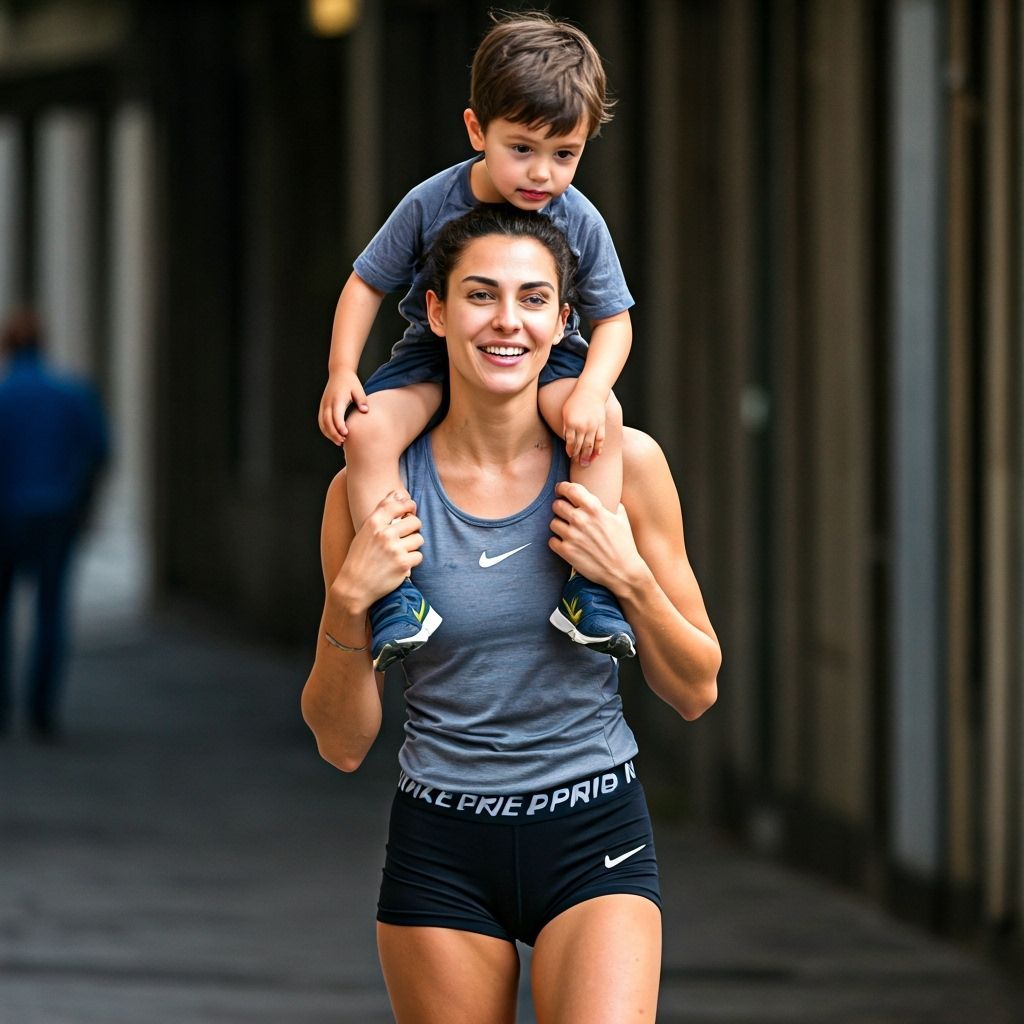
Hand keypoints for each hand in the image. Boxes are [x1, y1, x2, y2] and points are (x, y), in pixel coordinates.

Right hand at [319, 368, 368, 444]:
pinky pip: (321, 422)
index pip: (336, 415)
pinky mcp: (322, 407)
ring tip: (339, 442)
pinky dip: (326, 430)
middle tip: (343, 442)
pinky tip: (334, 436)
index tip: (346, 434)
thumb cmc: (351, 382)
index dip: (340, 426)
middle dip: (334, 433)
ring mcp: (323, 405)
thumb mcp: (359, 389)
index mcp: (337, 399)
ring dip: (329, 434)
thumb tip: (365, 411)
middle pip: (327, 422)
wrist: (339, 373)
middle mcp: (328, 403)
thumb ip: (362, 400)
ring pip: (322, 423)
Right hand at [331, 490, 423, 611]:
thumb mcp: (365, 532)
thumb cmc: (359, 558)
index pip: (397, 504)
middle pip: (415, 521)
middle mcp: (384, 534)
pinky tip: (402, 564)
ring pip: (419, 539)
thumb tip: (399, 493)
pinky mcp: (403, 565)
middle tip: (408, 535)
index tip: (411, 508)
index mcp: (373, 523)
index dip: (409, 504)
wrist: (354, 587)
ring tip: (402, 552)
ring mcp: (395, 550)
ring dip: (414, 546)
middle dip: (414, 527)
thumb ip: (381, 512)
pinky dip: (413, 561)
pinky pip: (419, 556)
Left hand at [549, 481, 645, 589]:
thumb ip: (612, 504)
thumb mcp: (622, 519)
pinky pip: (551, 541)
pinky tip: (566, 543)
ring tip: (568, 530)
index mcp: (594, 509)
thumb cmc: (624, 544)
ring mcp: (572, 536)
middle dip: (560, 507)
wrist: (623, 571)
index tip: (561, 489)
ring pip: (553, 522)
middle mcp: (581, 520)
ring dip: (559, 525)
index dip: (563, 487)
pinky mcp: (566, 552)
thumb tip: (608, 497)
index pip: (570, 489)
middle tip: (565, 513)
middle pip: (557, 504)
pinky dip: (557, 542)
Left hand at [561, 384, 606, 466]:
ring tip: (586, 463)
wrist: (590, 391)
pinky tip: (597, 455)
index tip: (570, 456)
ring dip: (588, 456)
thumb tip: (567, 441)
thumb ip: (566, 427)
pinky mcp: (601, 424)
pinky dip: (599, 448)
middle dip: (579, 457)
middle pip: (580, 446)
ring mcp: (593, 426)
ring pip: (591, 445)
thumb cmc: (575, 401)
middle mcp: (582, 426)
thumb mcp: (565, 413)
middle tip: (579, 464)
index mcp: (571, 423)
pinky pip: (600, 439)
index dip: (570, 451)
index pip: (570, 442)